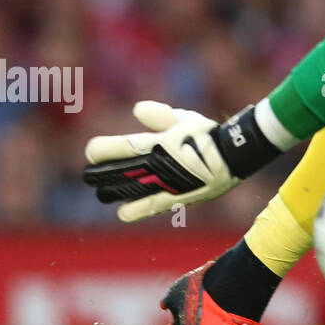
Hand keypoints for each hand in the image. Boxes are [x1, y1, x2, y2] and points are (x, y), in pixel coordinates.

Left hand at [83, 101, 237, 221]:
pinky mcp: (178, 195)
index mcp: (159, 142)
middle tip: (89, 175)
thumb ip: (159, 115)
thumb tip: (136, 110)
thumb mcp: (185, 119)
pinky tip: (122, 214)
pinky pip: (153, 204)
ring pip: (131, 189)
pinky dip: (137, 210)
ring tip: (101, 193)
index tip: (92, 152)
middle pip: (119, 170)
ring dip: (112, 190)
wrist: (236, 154)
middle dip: (99, 173)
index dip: (101, 150)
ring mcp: (167, 182)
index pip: (122, 147)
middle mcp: (159, 163)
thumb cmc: (207, 133)